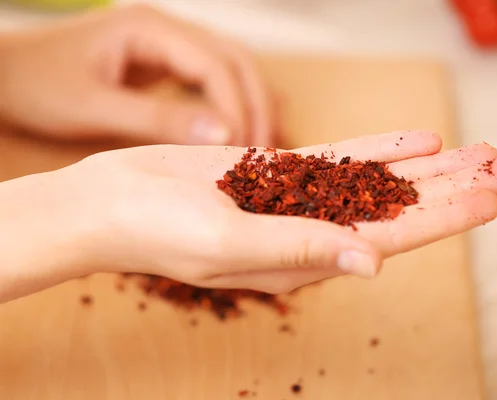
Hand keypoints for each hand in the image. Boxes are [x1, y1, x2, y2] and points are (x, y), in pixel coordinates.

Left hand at [0, 4, 274, 145]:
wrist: (10, 75)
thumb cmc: (40, 85)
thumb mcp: (94, 106)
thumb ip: (157, 120)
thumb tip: (222, 136)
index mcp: (150, 29)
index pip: (214, 64)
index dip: (237, 106)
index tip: (244, 149)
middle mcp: (168, 30)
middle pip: (236, 60)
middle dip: (257, 105)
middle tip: (268, 152)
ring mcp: (170, 45)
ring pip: (233, 69)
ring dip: (254, 105)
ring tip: (267, 147)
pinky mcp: (167, 64)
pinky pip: (215, 81)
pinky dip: (236, 106)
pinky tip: (246, 132)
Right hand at [0, 131, 496, 301]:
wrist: (110, 202)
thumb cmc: (155, 232)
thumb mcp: (228, 242)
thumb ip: (299, 249)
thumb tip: (372, 261)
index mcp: (302, 263)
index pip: (388, 238)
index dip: (440, 218)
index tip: (488, 199)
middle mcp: (308, 235)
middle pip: (396, 208)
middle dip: (451, 188)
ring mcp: (295, 202)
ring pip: (376, 182)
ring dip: (426, 167)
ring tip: (474, 151)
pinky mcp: (278, 173)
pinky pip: (339, 160)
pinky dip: (377, 149)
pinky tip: (415, 140)